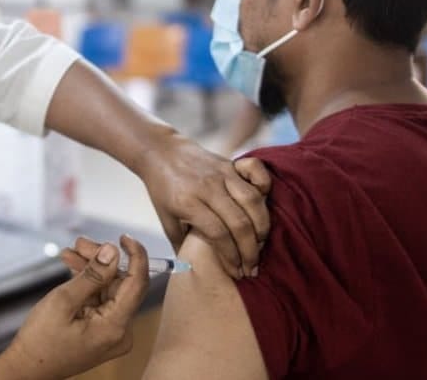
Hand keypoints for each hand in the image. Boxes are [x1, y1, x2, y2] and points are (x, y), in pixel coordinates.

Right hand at [0, 236, 149, 379]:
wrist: (26, 369)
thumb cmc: (40, 340)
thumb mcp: (63, 301)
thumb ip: (92, 275)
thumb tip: (113, 251)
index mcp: (115, 327)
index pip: (138, 283)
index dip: (135, 255)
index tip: (124, 237)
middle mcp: (120, 332)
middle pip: (120, 284)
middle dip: (101, 260)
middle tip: (79, 243)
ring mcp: (111, 334)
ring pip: (109, 290)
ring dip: (91, 270)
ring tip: (70, 252)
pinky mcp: (101, 333)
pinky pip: (101, 301)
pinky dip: (87, 285)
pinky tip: (72, 267)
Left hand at [132, 133, 271, 278]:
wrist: (162, 153)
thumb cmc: (164, 190)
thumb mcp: (166, 219)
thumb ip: (181, 244)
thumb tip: (194, 272)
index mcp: (188, 203)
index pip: (218, 234)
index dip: (231, 256)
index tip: (236, 272)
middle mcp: (207, 187)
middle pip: (239, 222)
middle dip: (250, 250)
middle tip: (252, 267)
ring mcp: (221, 173)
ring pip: (252, 200)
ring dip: (262, 226)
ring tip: (260, 244)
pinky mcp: (231, 163)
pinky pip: (256, 171)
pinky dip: (265, 185)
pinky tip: (264, 204)